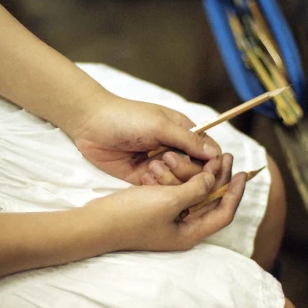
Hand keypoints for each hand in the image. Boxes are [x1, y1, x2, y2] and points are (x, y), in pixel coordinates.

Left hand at [68, 97, 221, 184]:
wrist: (91, 124)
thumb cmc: (128, 117)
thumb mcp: (161, 125)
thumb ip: (187, 141)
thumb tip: (215, 155)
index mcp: (184, 133)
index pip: (209, 153)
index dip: (212, 164)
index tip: (208, 169)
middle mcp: (175, 151)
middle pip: (196, 173)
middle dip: (186, 170)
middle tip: (166, 159)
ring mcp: (160, 166)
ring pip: (179, 185)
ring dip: (170, 180)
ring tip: (152, 167)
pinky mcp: (143, 179)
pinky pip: (159, 190)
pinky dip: (155, 187)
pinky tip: (143, 176)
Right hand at [86, 171, 247, 251]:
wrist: (95, 223)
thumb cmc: (132, 216)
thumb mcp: (169, 200)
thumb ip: (196, 189)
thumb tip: (213, 180)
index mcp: (190, 234)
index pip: (224, 213)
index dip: (235, 192)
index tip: (242, 171)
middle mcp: (182, 230)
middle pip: (210, 204)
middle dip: (218, 180)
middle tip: (225, 156)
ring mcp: (168, 222)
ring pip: (193, 197)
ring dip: (197, 177)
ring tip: (202, 156)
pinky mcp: (154, 212)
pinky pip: (175, 194)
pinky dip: (180, 179)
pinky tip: (178, 163)